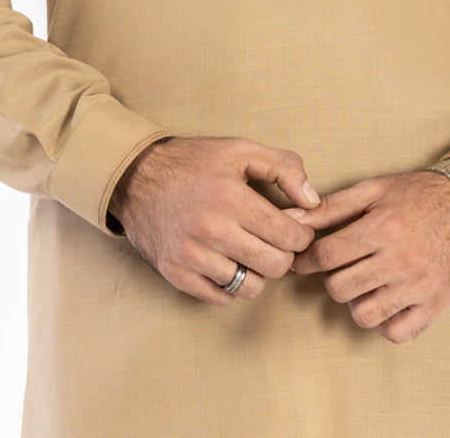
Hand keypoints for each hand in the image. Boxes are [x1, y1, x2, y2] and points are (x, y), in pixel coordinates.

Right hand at [108, 135, 320, 305]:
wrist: (136, 177)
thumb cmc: (193, 162)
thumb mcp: (240, 149)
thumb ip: (284, 167)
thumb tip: (313, 202)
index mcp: (231, 198)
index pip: (289, 236)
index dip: (301, 234)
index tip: (295, 228)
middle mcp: (211, 231)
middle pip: (275, 266)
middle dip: (283, 254)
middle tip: (275, 240)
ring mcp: (191, 257)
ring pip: (251, 287)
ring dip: (258, 271)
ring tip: (250, 250)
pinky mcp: (175, 274)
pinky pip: (222, 298)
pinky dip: (231, 285)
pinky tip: (227, 261)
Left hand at [289, 169, 449, 342]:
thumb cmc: (418, 196)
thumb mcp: (374, 190)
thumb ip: (331, 207)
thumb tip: (292, 220)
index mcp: (383, 227)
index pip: (326, 255)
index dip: (306, 259)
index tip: (303, 260)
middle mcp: (401, 259)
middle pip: (339, 287)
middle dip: (332, 277)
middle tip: (341, 267)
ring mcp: (420, 286)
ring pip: (363, 314)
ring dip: (356, 301)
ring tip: (364, 283)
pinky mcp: (436, 305)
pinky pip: (395, 332)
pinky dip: (385, 321)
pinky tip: (386, 300)